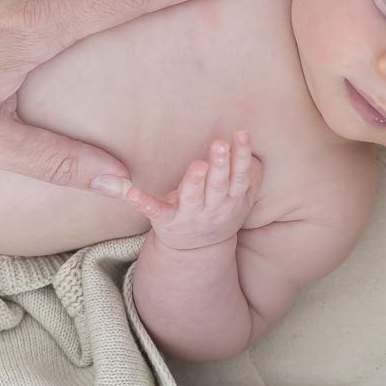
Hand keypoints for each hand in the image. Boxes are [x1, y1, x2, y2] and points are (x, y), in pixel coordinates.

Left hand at [126, 131, 264, 250]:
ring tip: (198, 165)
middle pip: (218, 184)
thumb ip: (251, 176)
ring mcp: (190, 215)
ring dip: (194, 182)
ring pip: (193, 197)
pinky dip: (144, 202)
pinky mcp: (166, 220)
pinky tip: (132, 192)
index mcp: (233, 198)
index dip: (242, 155)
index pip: (240, 175)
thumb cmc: (220, 212)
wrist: (197, 252)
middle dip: (220, 165)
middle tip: (220, 144)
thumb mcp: (242, 199)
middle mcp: (214, 207)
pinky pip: (155, 211)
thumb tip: (254, 154)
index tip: (242, 133)